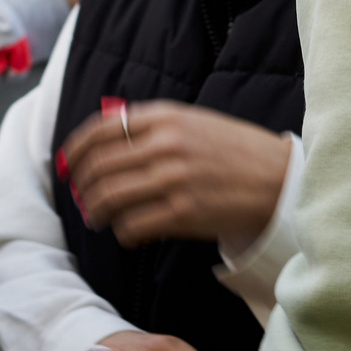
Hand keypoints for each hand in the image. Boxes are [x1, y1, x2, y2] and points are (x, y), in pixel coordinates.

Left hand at [63, 100, 287, 247]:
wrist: (280, 179)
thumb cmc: (237, 151)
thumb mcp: (194, 122)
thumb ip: (153, 125)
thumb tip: (106, 134)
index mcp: (165, 118)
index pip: (100, 130)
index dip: (76, 150)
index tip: (70, 164)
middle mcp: (165, 144)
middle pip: (98, 166)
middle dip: (82, 185)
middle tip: (82, 197)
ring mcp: (173, 179)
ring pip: (108, 197)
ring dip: (96, 210)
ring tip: (98, 217)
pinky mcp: (183, 213)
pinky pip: (132, 225)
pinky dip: (122, 232)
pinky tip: (129, 233)